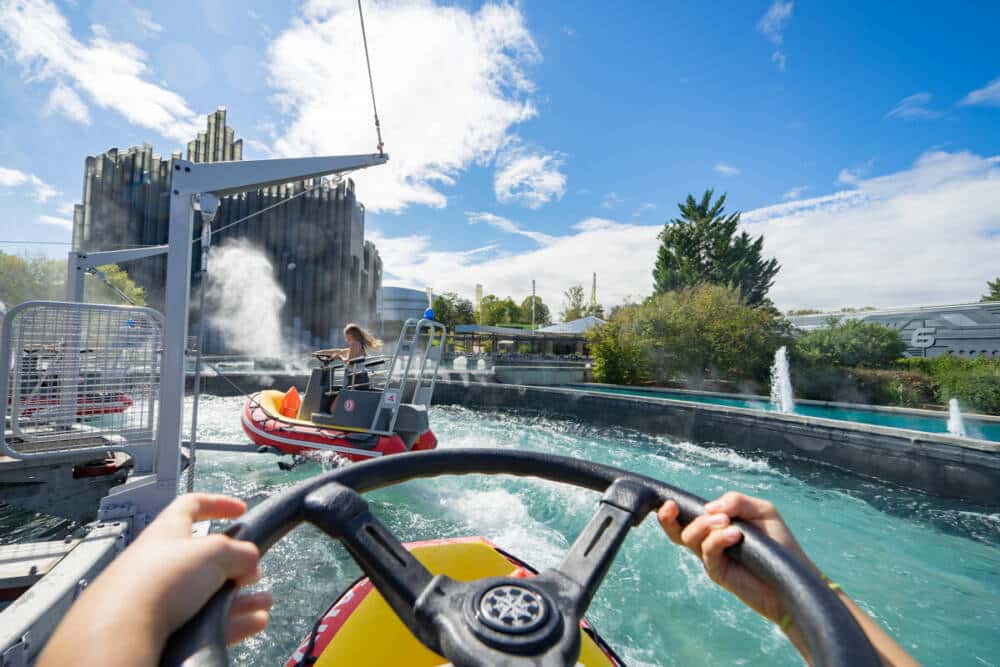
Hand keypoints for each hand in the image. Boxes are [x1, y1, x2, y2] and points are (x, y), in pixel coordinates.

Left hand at [39, 494, 271, 666]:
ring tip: (263, 604)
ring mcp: (160, 599)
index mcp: (166, 533)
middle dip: (236, 566)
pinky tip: (251, 624)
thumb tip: (250, 561)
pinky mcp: (162, 630)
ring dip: (241, 598)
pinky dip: (231, 622)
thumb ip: (239, 552)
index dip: (218, 504)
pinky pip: (204, 623)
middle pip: (205, 559)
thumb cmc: (156, 583)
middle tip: (253, 571)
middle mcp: (160, 564)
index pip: (191, 506)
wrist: (118, 634)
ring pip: (208, 595)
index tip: (239, 510)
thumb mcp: (214, 553)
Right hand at [657, 491, 816, 623]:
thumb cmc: (780, 543)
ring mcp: (712, 557)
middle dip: (671, 518)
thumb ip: (737, 501)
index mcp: (717, 525)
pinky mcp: (718, 572)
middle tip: (674, 508)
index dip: (671, 511)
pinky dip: (718, 539)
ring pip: (689, 538)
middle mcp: (710, 541)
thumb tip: (710, 508)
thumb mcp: (763, 511)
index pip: (687, 517)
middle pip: (678, 530)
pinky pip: (708, 552)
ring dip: (704, 525)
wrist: (793, 577)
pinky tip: (736, 535)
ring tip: (728, 523)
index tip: (668, 503)